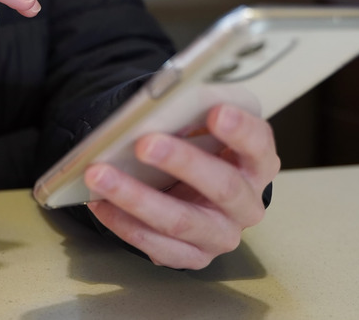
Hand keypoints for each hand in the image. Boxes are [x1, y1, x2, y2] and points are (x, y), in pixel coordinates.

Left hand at [83, 104, 280, 269]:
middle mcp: (247, 204)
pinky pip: (158, 246)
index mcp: (258, 163)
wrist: (194, 189)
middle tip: (144, 144)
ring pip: (180, 221)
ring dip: (136, 197)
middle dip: (182, 163)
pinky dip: (124, 223)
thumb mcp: (204, 124)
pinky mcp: (193, 257)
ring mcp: (221, 235)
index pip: (258, 145)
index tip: (216, 112)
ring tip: (99, 175)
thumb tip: (165, 101)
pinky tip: (100, 202)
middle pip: (222, 186)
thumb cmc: (199, 148)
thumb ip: (196, 110)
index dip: (240, 130)